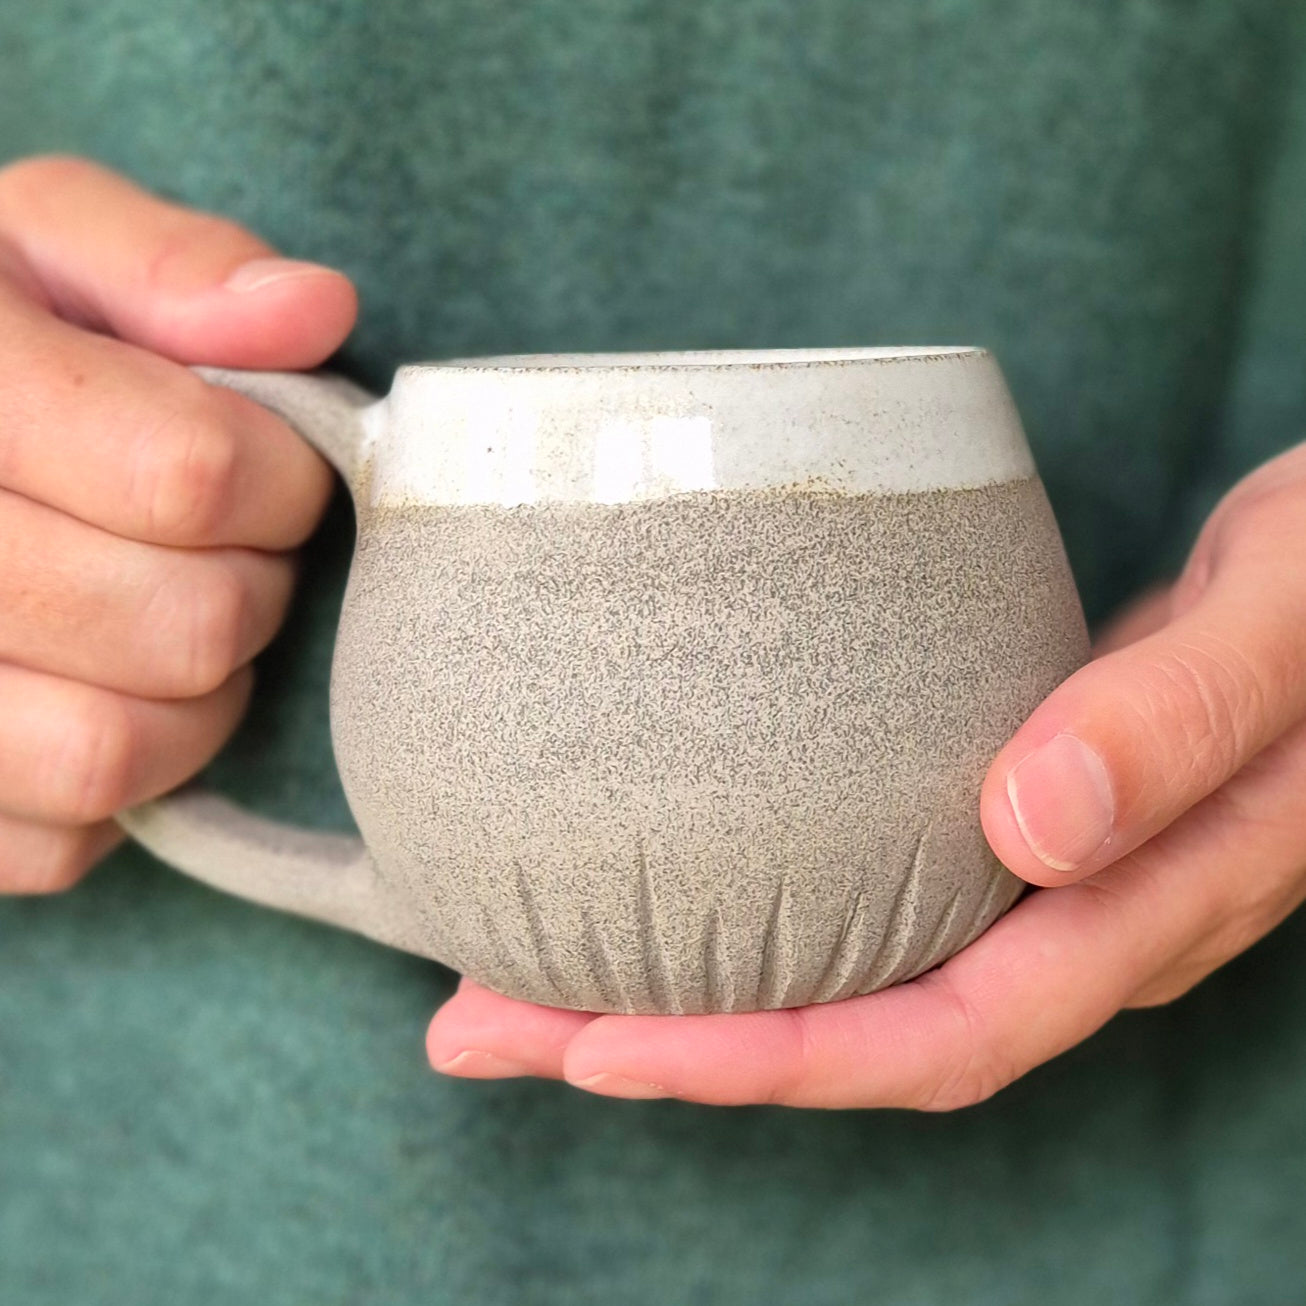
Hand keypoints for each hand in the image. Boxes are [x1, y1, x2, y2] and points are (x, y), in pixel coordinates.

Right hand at [0, 156, 354, 893]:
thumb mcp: (41, 243)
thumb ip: (170, 265)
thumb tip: (316, 311)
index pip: (189, 474)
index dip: (280, 477)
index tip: (273, 466)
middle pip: (179, 625)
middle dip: (251, 588)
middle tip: (233, 553)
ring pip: (112, 755)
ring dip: (199, 701)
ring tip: (175, 626)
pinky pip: (58, 843)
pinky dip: (125, 787)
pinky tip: (106, 695)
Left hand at [427, 442, 1305, 1106]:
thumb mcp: (1280, 627)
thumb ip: (1174, 721)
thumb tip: (1029, 825)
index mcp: (1141, 907)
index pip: (934, 1040)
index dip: (762, 1060)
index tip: (595, 1048)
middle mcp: (1073, 917)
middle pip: (851, 1031)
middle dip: (666, 1046)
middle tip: (480, 1024)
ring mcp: (1035, 871)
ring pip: (845, 968)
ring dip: (681, 982)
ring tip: (518, 970)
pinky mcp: (1000, 804)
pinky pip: (861, 890)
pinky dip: (750, 898)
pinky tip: (664, 870)